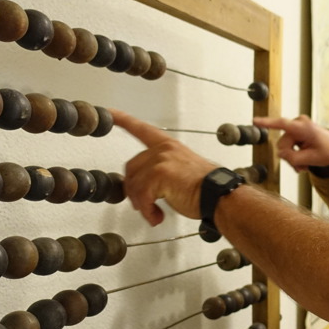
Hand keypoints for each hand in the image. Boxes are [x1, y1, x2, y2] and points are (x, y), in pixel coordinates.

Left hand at [110, 109, 217, 225]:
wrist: (219, 196)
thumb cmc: (205, 189)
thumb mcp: (180, 172)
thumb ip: (160, 172)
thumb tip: (142, 188)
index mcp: (169, 146)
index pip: (142, 129)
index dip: (123, 120)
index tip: (110, 112)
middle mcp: (163, 149)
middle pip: (131, 168)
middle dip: (134, 190)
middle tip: (144, 204)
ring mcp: (161, 160)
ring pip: (134, 184)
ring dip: (141, 204)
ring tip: (154, 213)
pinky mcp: (160, 173)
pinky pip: (141, 195)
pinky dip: (147, 210)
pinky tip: (156, 216)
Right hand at [253, 115, 328, 171]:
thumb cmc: (328, 151)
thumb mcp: (312, 159)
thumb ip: (294, 158)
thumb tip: (280, 154)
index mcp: (304, 127)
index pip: (283, 124)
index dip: (268, 123)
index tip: (255, 121)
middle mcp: (298, 124)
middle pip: (282, 144)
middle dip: (290, 157)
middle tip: (302, 167)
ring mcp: (296, 127)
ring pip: (283, 147)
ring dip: (293, 158)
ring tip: (304, 165)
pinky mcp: (295, 132)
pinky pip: (287, 146)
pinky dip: (294, 155)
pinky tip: (303, 161)